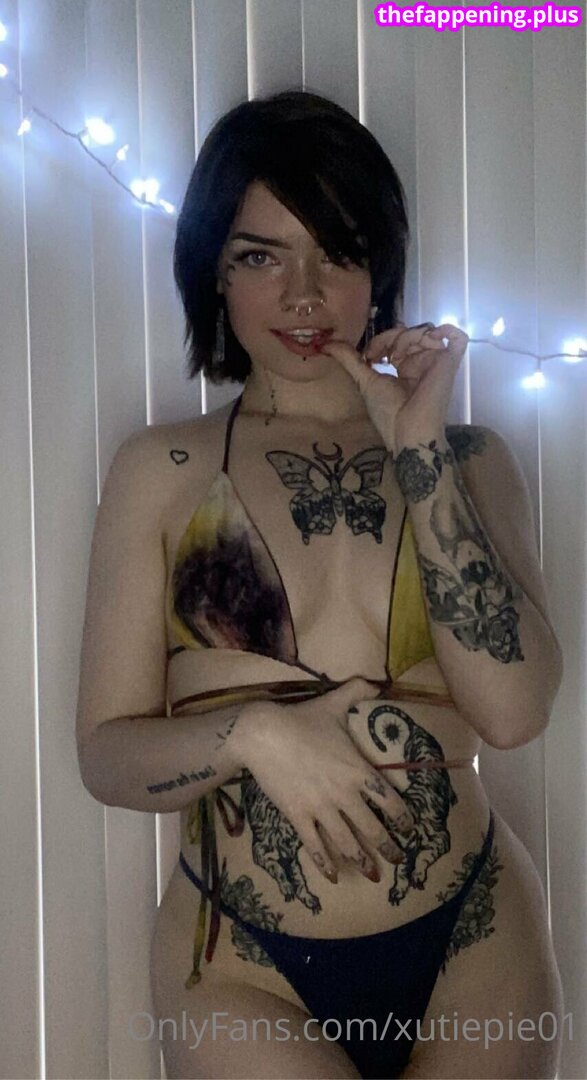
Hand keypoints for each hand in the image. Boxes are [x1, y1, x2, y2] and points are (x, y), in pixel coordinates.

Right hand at [233, 678, 415, 883]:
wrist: (263, 734)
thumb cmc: (301, 719)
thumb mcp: (334, 703)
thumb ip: (358, 692)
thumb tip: (378, 680)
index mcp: (358, 770)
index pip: (390, 801)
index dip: (403, 818)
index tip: (410, 828)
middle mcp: (345, 794)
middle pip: (373, 829)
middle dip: (388, 848)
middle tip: (398, 859)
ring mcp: (321, 809)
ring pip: (348, 843)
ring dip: (362, 862)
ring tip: (373, 875)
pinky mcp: (298, 817)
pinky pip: (315, 847)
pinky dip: (325, 864)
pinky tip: (333, 877)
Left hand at [320, 321, 468, 453]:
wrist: (407, 432)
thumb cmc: (388, 413)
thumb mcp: (365, 381)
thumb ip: (349, 360)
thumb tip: (326, 344)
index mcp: (406, 367)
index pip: (396, 339)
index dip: (381, 340)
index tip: (369, 357)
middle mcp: (423, 362)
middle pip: (410, 332)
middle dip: (392, 336)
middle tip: (382, 356)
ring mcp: (437, 361)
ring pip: (426, 330)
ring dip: (408, 336)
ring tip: (397, 357)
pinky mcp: (450, 363)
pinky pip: (457, 337)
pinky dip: (446, 330)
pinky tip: (430, 337)